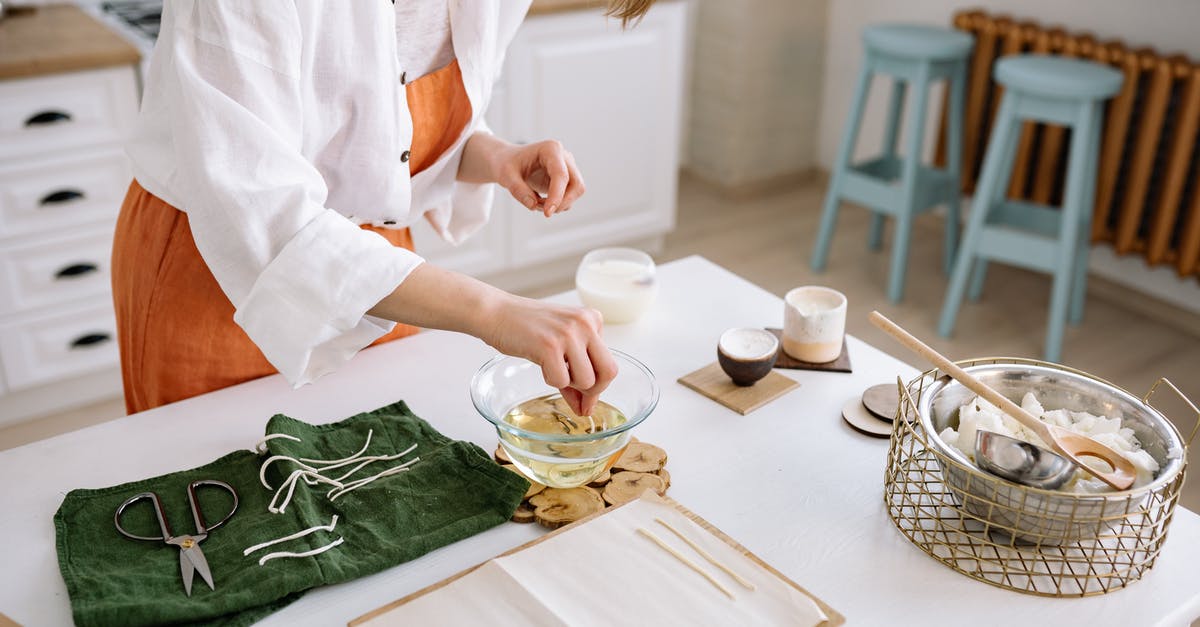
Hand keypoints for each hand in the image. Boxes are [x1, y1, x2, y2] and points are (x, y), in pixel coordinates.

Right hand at [484, 295, 616, 415]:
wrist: (496, 312)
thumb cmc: (526, 329)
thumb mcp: (560, 344)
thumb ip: (577, 371)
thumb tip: (587, 408)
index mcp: (593, 319)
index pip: (609, 364)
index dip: (598, 386)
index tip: (584, 399)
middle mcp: (585, 323)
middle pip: (608, 373)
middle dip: (593, 392)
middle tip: (576, 397)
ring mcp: (568, 333)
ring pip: (586, 381)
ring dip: (568, 385)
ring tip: (551, 369)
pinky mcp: (549, 345)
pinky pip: (561, 381)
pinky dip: (550, 381)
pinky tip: (541, 365)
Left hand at [494, 140, 585, 216]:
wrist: (507, 161)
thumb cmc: (506, 163)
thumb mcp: (505, 175)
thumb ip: (518, 189)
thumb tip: (533, 205)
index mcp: (551, 149)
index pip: (561, 175)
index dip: (557, 196)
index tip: (547, 213)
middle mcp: (563, 157)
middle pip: (577, 185)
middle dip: (562, 202)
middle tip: (543, 211)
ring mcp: (567, 168)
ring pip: (576, 192)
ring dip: (558, 204)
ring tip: (534, 202)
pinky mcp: (566, 180)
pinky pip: (568, 197)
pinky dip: (556, 204)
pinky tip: (539, 200)